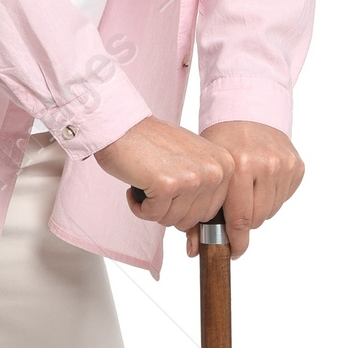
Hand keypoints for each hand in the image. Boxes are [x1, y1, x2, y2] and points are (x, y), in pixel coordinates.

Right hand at [95, 117, 232, 246]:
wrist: (122, 126)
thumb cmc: (152, 142)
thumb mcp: (194, 159)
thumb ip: (206, 185)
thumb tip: (204, 221)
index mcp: (225, 165)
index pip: (210, 212)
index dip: (185, 208)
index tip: (171, 191)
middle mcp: (214, 172)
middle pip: (192, 220)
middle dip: (169, 211)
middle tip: (156, 188)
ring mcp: (192, 179)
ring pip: (172, 220)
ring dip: (153, 208)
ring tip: (147, 184)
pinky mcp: (167, 185)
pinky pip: (152, 215)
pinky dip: (138, 206)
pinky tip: (136, 186)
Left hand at [197, 120, 303, 257]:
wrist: (248, 112)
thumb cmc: (222, 143)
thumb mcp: (207, 172)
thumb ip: (197, 213)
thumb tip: (194, 251)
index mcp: (239, 166)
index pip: (240, 220)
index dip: (236, 241)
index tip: (233, 251)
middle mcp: (265, 165)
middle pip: (256, 219)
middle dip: (243, 221)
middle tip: (234, 207)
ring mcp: (284, 166)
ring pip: (270, 211)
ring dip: (257, 209)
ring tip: (247, 190)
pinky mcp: (297, 167)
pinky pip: (283, 199)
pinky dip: (271, 196)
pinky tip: (261, 180)